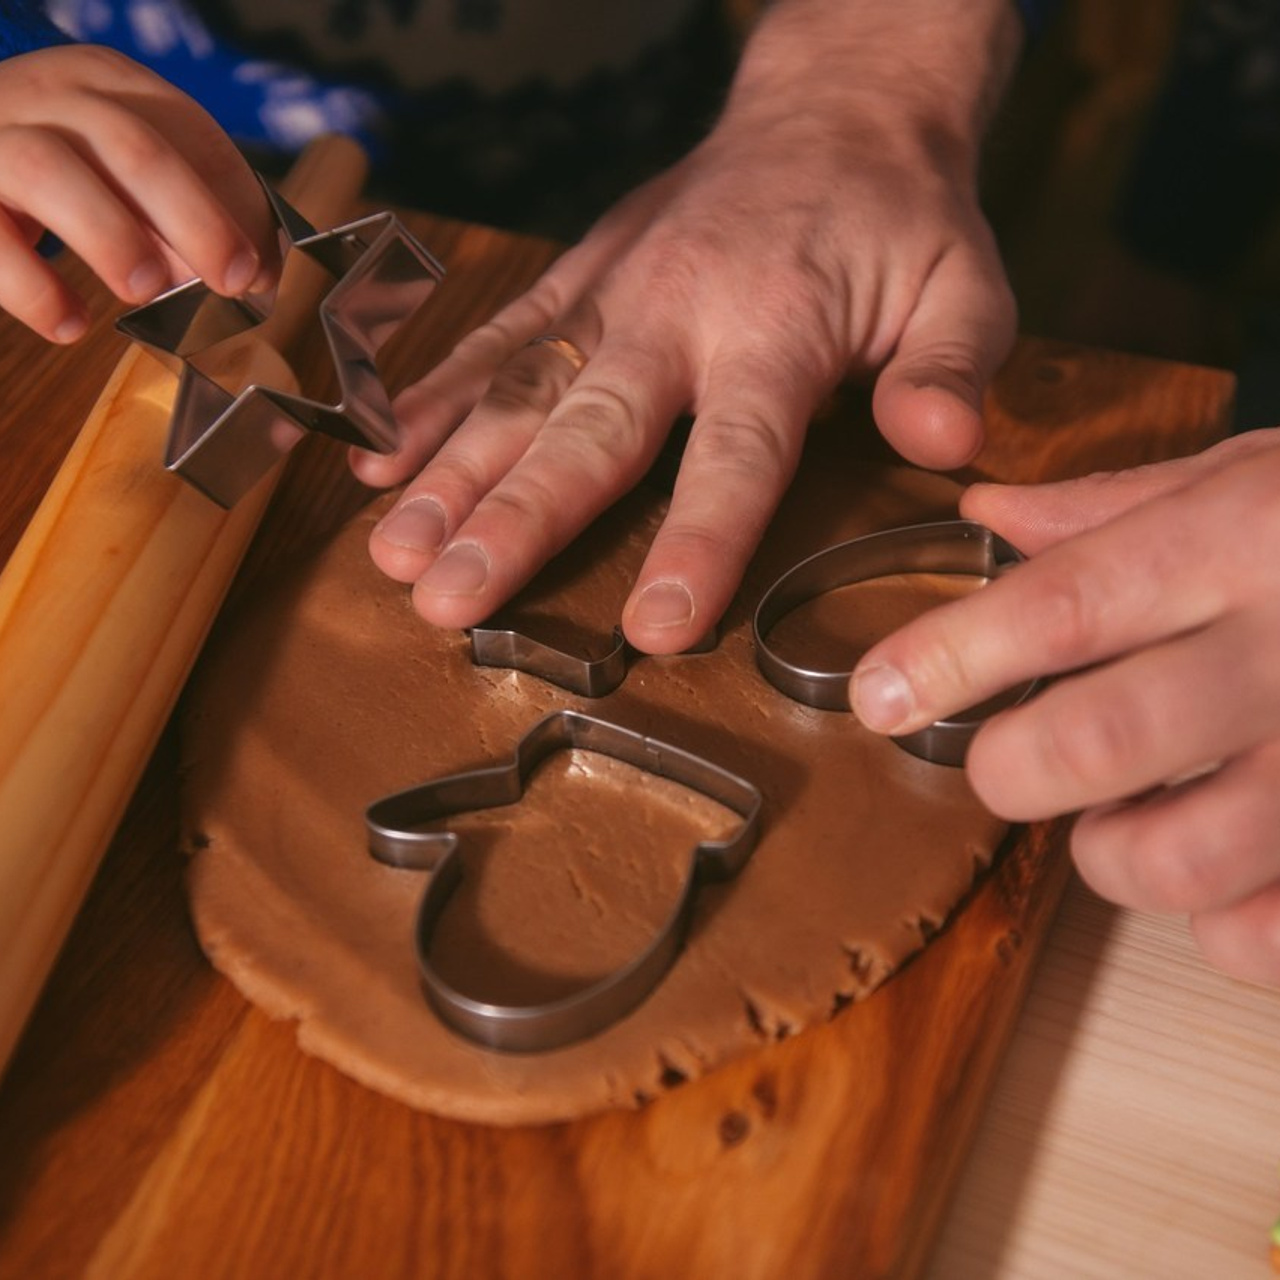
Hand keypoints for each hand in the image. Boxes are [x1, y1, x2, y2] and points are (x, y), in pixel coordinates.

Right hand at [0, 44, 275, 342]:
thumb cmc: (50, 176)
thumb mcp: (117, 173)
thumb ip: (182, 215)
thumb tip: (256, 276)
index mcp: (105, 85)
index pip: (188, 131)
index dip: (237, 203)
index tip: (263, 270)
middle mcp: (47, 98)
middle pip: (132, 145)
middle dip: (196, 220)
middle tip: (232, 281)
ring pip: (50, 170)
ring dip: (112, 235)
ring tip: (145, 291)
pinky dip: (34, 286)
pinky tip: (70, 322)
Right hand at [357, 0, 1021, 653]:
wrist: (834, 104)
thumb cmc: (903, 217)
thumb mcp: (968, 286)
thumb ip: (950, 369)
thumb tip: (941, 450)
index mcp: (779, 328)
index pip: (737, 452)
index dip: (697, 540)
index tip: (654, 628)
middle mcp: (676, 311)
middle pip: (588, 430)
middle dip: (514, 521)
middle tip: (446, 600)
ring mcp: (614, 291)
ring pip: (520, 388)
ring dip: (449, 473)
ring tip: (392, 551)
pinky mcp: (580, 276)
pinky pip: (499, 338)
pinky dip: (434, 397)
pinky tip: (381, 456)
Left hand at [849, 429, 1279, 985]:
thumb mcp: (1258, 471)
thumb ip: (1118, 501)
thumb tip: (985, 509)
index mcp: (1243, 543)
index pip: (1060, 608)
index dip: (948, 658)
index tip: (874, 693)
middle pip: (1093, 744)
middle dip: (1012, 770)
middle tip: (1006, 762)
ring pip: (1170, 861)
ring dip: (1110, 853)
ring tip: (1122, 819)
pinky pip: (1259, 936)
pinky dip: (1214, 920)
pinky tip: (1224, 866)